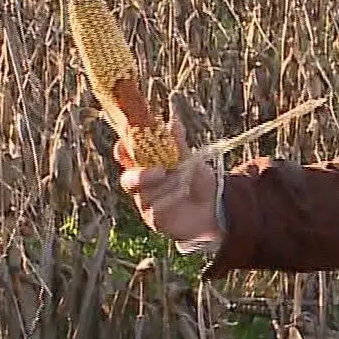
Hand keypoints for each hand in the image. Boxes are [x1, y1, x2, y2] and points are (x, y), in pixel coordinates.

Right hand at [116, 121, 221, 246]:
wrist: (215, 209)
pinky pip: (155, 209)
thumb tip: (172, 119)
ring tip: (184, 183)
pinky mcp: (153, 219)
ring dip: (167, 186)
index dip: (123, 147)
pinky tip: (184, 195)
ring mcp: (146, 203)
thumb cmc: (198, 182)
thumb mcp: (191, 161)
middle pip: (128, 179)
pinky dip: (171, 199)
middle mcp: (141, 185)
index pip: (124, 154)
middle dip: (142, 175)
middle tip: (161, 171)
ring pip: (145, 194)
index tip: (134, 141)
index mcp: (145, 165)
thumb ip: (179, 144)